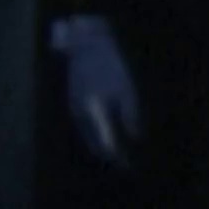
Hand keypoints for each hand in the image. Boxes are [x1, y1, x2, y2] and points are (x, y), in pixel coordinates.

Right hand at [50, 15, 142, 167]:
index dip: (117, 157)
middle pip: (93, 142)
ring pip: (87, 134)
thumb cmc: (110, 65)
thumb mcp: (127, 89)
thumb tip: (135, 137)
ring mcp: (73, 107)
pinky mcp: (73, 101)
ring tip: (117, 152)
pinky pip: (84, 124)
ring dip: (101, 144)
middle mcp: (79, 114)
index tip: (128, 166)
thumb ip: (130, 115)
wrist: (86, 42)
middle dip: (109, 153)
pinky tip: (106, 132)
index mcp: (92, 112)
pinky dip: (95, 132)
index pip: (105, 144)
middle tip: (124, 162)